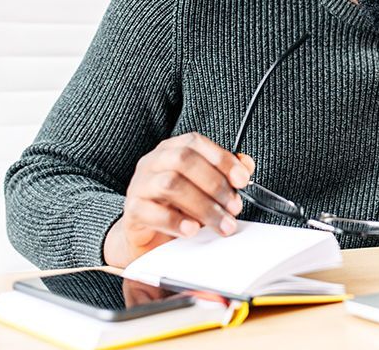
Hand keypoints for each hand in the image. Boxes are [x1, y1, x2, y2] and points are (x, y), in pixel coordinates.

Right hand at [103, 133, 254, 267]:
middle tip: (234, 207)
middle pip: (183, 160)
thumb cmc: (178, 206)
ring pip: (170, 184)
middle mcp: (153, 162)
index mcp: (171, 150)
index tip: (242, 180)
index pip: (195, 143)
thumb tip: (246, 165)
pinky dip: (176, 222)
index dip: (222, 159)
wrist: (147, 235)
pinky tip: (193, 230)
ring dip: (202, 206)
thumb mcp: (204, 188)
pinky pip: (151, 211)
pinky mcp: (132, 210)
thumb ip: (225, 174)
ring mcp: (140, 184)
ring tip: (222, 224)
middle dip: (215, 184)